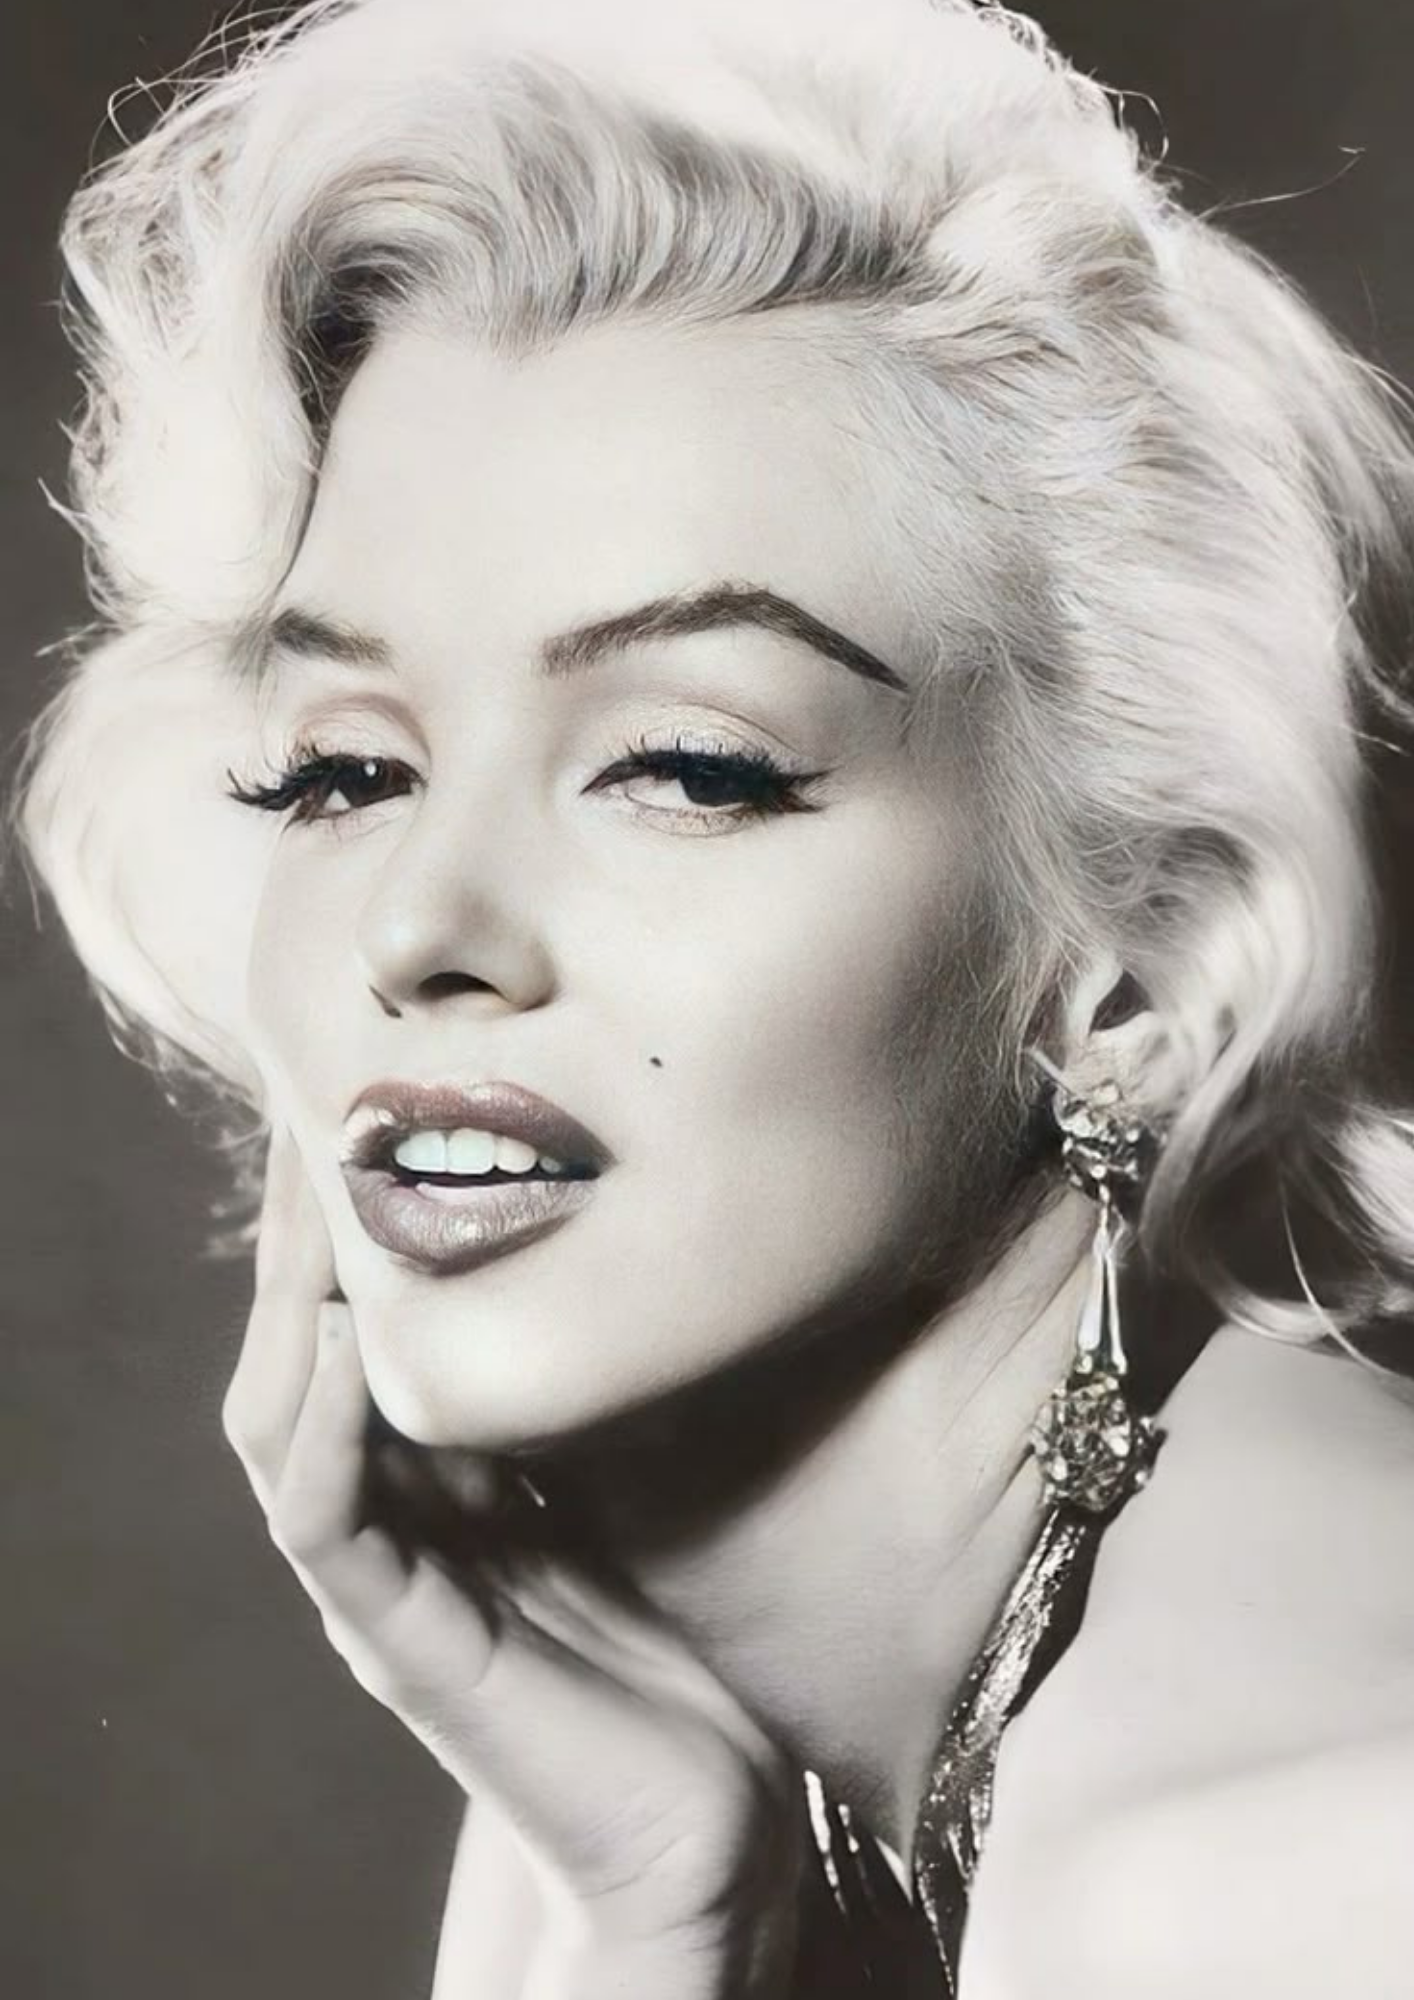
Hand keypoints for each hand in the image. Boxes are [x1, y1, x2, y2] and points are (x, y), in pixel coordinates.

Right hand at [220, 1125, 808, 1997]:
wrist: (708, 1827)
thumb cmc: (673, 1649)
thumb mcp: (624, 1484)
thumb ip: (582, 1398)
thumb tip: (611, 1258)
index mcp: (429, 1482)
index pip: (349, 1325)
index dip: (348, 1218)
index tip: (376, 1098)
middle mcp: (385, 1522)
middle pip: (294, 1349)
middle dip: (304, 1231)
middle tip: (325, 1106)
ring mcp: (379, 1588)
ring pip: (279, 1421)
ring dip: (292, 1305)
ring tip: (319, 1192)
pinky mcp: (400, 1647)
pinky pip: (325, 1519)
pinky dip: (324, 1426)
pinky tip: (344, 1347)